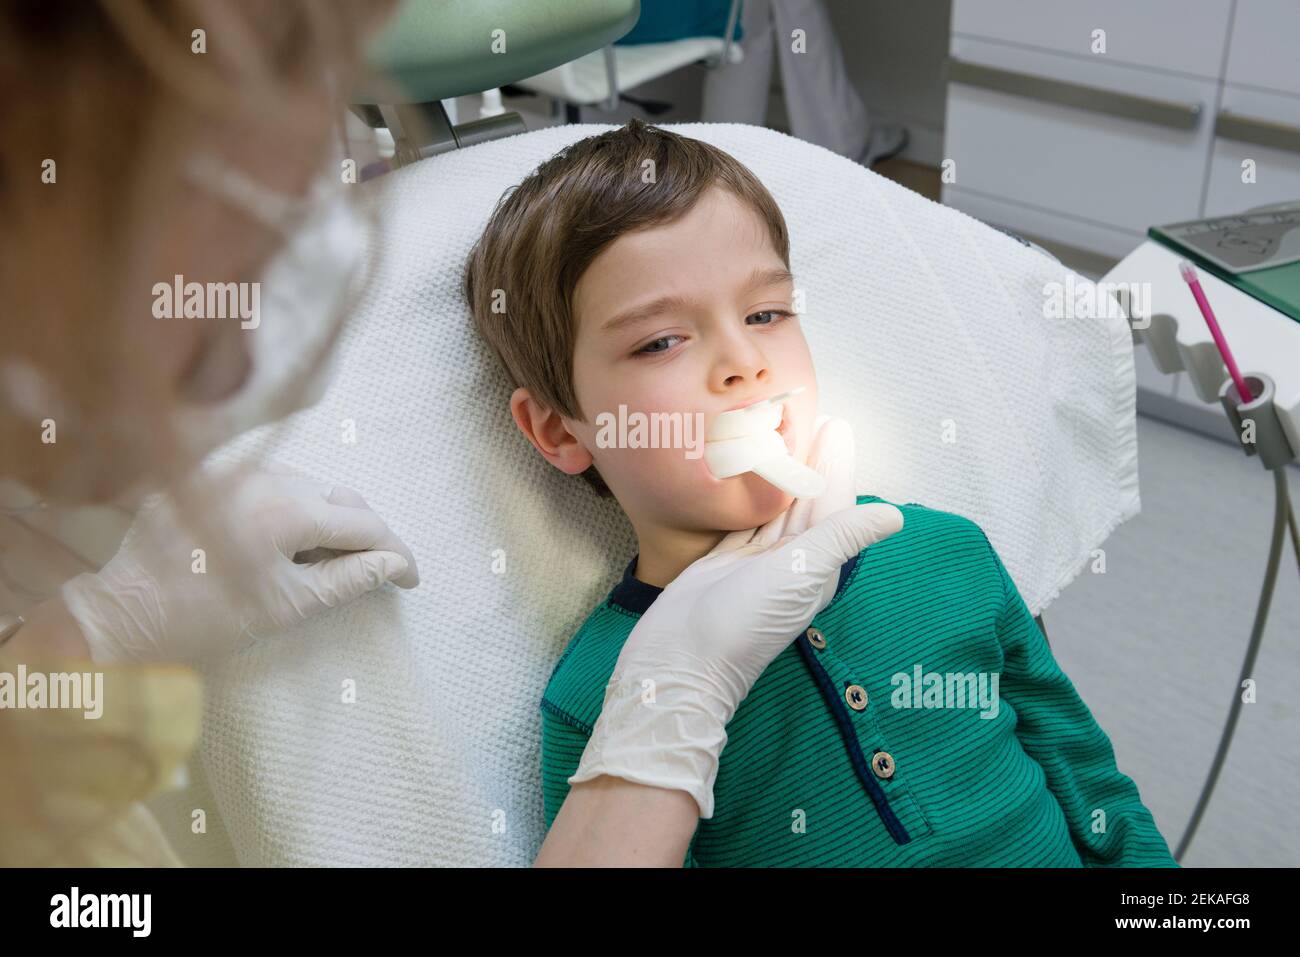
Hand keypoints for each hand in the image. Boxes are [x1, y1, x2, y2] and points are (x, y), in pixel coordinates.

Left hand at [60, 466, 418, 665]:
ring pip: (308, 485)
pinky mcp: (209, 474)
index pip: (364, 524)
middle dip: (366, 533)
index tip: (411, 579)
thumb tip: (395, 565)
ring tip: (331, 559)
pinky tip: (288, 541)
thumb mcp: (288, 606)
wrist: (126, 614)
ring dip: (330, 518)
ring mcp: (235, 471)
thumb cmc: (207, 619)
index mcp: (288, 511)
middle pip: (341, 497)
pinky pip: (269, 482)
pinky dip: (292, 507)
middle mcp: (265, 477)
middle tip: (380, 570)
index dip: (396, 553)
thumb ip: (349, 579)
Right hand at [568, 417, 902, 818]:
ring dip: (780, 472)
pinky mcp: (723, 562)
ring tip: (780, 432)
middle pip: (805, 500)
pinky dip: (748, 494)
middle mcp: (790, 562)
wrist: (680, 662)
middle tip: (810, 414)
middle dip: (810, 460)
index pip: (832, 503)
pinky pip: (742, 518)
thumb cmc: (743, 623)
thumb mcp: (800, 574)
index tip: (835, 424)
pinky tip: (746, 472)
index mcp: (816, 564)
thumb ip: (842, 538)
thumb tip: (894, 516)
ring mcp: (755, 563)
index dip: (835, 464)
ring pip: (774, 507)